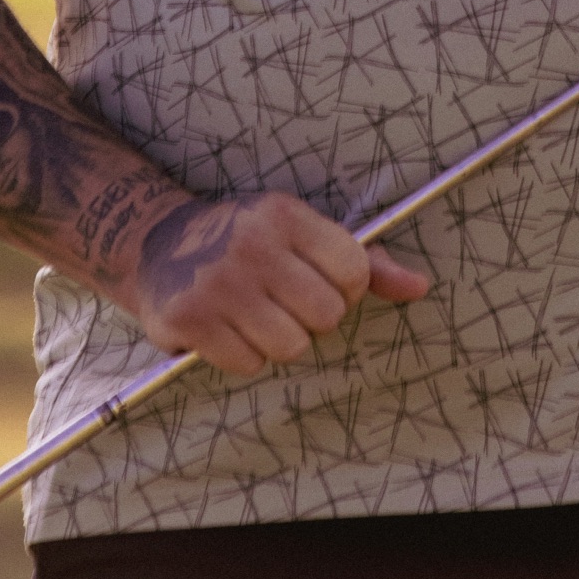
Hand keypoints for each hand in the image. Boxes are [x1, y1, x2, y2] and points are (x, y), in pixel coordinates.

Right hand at [118, 191, 431, 379]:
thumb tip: (420, 287)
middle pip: (326, 316)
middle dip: (311, 319)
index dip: (345, 290)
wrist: (158, 247)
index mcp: (284, 214)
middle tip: (283, 302)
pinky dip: (242, 355)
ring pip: (290, 346)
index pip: (354, 272)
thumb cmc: (246, 242)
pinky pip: (248, 363)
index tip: (318, 283)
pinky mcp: (190, 319)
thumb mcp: (301, 234)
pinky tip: (227, 328)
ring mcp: (218, 283)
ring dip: (277, 340)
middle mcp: (251, 244)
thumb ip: (365, 261)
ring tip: (255, 314)